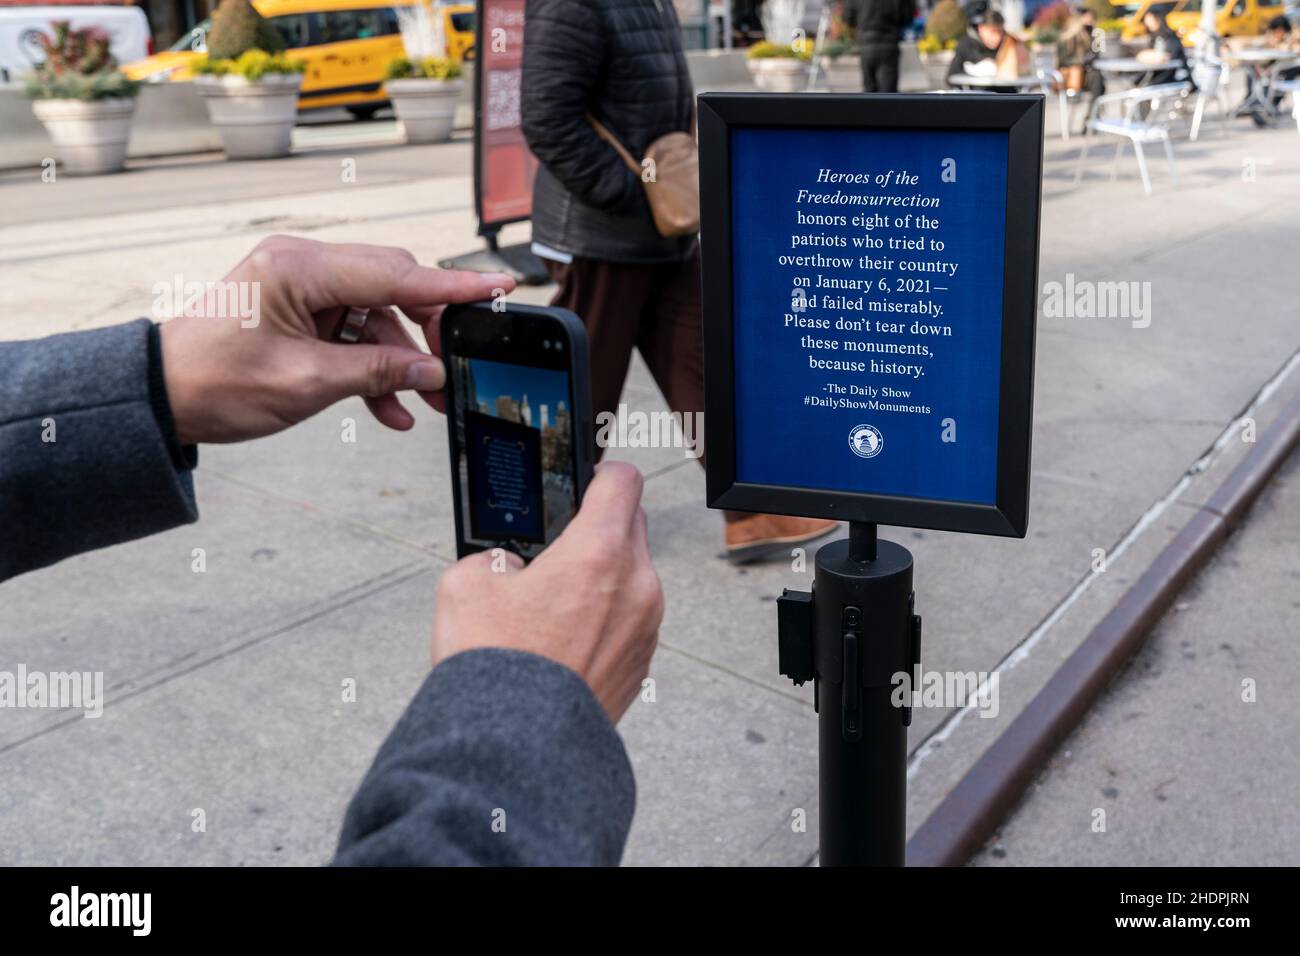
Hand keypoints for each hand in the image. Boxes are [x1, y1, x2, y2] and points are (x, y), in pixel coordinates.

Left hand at [158, 235, 514, 443]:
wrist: (162, 397)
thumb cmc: (214, 384)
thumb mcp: (306, 384)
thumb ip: (377, 373)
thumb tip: (432, 372)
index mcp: (300, 267)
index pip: (396, 273)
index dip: (452, 287)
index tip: (498, 287)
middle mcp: (303, 264)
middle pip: (393, 286)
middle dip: (428, 333)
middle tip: (453, 372)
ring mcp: (302, 286)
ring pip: (378, 313)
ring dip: (401, 358)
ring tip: (423, 402)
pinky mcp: (300, 309)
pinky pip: (354, 331)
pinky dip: (373, 365)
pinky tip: (389, 409)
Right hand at [430, 462, 663, 723]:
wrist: (516, 746)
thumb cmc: (495, 664)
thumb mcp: (465, 585)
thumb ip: (494, 557)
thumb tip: (511, 570)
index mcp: (600, 552)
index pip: (622, 481)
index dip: (601, 473)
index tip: (587, 480)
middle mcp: (637, 584)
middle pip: (631, 526)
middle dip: (599, 527)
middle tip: (559, 547)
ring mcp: (646, 626)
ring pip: (633, 576)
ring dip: (604, 577)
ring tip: (553, 605)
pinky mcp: (642, 663)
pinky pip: (630, 621)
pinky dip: (606, 620)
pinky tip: (565, 642)